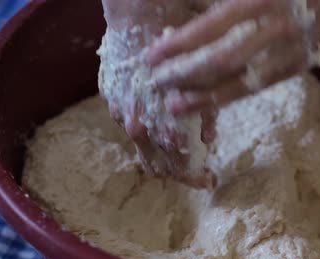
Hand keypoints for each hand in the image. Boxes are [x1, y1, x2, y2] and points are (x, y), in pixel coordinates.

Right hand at [100, 0, 216, 187]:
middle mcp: (140, 125)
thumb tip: (208, 141)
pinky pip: (127, 125)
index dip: (195, 177)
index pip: (179, 167)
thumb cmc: (179, 45)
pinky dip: (144, 134)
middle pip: (158, 165)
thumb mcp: (205, 79)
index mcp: (165, 124)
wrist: (138, 16)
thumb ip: (207, 113)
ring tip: (173, 165)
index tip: (209, 181)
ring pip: (141, 149)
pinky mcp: (110, 99)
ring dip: (159, 159)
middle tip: (197, 177)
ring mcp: (122, 113)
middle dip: (180, 173)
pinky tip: (154, 134)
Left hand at [147, 0, 319, 115]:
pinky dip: (232, 96)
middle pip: (223, 61)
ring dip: (206, 96)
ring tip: (176, 106)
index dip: (180, 45)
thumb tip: (185, 13)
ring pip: (242, 82)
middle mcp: (276, 28)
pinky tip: (209, 103)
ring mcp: (291, 51)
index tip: (152, 56)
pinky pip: (260, 87)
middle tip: (158, 85)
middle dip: (186, 74)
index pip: (212, 28)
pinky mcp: (300, 66)